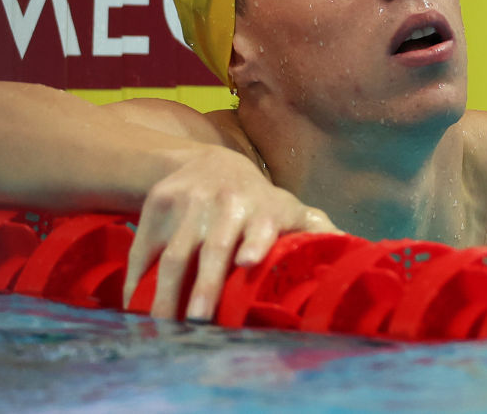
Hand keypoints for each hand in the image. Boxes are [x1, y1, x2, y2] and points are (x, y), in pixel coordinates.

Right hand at [122, 146, 339, 320]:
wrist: (206, 161)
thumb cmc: (256, 199)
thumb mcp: (287, 207)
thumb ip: (316, 227)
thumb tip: (350, 246)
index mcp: (261, 206)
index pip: (260, 222)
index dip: (255, 240)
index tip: (249, 262)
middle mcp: (224, 202)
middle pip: (211, 248)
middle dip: (204, 285)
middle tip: (197, 321)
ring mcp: (187, 203)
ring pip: (173, 253)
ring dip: (166, 292)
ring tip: (164, 325)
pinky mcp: (158, 205)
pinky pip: (143, 248)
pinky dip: (138, 279)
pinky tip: (136, 305)